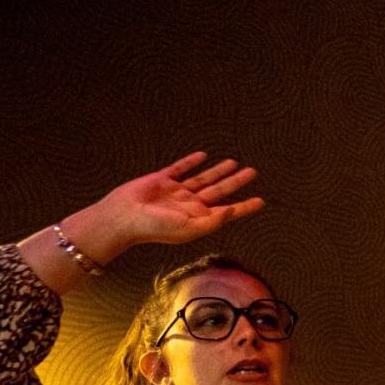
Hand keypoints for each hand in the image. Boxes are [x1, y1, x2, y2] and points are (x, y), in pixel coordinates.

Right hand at [88, 153, 262, 253]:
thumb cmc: (155, 228)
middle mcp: (190, 205)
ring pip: (204, 178)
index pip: (227, 211)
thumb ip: (212, 222)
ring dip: (219, 171)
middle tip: (253, 171)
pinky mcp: (162, 179)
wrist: (124, 217)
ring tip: (235, 162)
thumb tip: (230, 210)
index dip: (244, 206)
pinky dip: (191, 162)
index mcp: (198, 219)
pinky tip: (203, 156)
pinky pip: (180, 168)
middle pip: (220, 191)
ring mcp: (176, 191)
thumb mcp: (188, 229)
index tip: (261, 200)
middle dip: (236, 182)